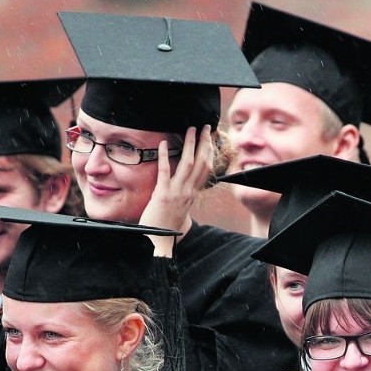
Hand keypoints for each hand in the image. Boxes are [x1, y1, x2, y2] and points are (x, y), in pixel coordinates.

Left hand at [140, 125, 212, 255]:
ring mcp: (177, 192)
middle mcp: (188, 192)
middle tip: (205, 127)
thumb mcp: (183, 217)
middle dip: (204, 143)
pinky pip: (165, 172)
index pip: (206, 170)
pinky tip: (164, 143)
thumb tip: (188, 208)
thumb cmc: (168, 232)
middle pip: (201, 163)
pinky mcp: (162, 194)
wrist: (160, 243)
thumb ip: (186, 208)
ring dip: (190, 144)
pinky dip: (165, 156)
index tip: (210, 140)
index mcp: (193, 195)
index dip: (210, 153)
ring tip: (190, 129)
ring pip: (188, 164)